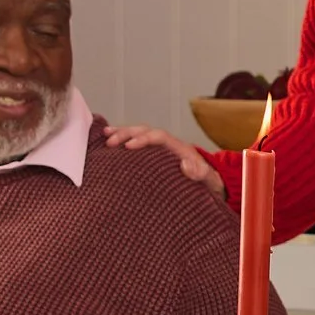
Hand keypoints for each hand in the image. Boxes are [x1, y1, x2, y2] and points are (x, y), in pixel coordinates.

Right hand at [101, 120, 226, 194]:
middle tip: (111, 142)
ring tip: (105, 136)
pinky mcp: (154, 155)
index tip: (129, 147)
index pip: (159, 136)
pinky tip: (107, 142)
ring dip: (122, 133)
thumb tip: (186, 165)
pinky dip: (123, 140)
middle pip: (145, 131)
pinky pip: (137, 143)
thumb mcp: (209, 180)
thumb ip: (200, 173)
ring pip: (138, 134)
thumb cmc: (208, 183)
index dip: (143, 139)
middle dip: (127, 134)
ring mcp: (160, 148)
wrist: (209, 183)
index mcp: (179, 148)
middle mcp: (168, 144)